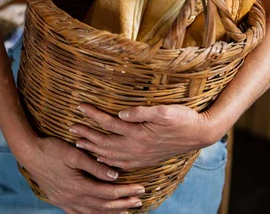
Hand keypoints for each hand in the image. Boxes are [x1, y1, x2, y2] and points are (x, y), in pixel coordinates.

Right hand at [19, 135, 145, 213]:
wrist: (29, 154)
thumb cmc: (51, 149)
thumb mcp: (74, 153)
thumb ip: (94, 166)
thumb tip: (115, 175)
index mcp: (79, 186)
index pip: (108, 192)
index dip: (125, 192)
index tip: (140, 189)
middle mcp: (74, 198)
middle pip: (104, 205)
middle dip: (123, 203)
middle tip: (139, 200)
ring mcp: (66, 202)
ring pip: (94, 213)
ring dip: (111, 212)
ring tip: (126, 210)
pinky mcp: (61, 201)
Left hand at [69, 103, 216, 170]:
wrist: (199, 134)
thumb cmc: (183, 119)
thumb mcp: (164, 111)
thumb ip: (142, 112)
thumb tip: (121, 113)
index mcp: (138, 134)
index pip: (108, 124)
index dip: (92, 115)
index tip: (79, 106)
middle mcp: (136, 148)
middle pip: (104, 142)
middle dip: (86, 134)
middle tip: (70, 127)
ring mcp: (140, 156)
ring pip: (110, 155)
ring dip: (92, 148)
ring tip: (78, 143)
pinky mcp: (145, 159)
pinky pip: (121, 164)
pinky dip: (107, 161)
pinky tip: (101, 158)